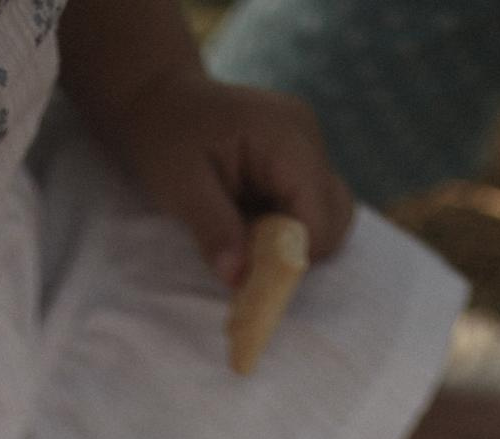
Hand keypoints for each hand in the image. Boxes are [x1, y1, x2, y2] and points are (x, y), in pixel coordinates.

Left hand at [119, 76, 351, 284]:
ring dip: (289, 239)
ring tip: (245, 230)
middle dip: (295, 249)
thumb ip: (214, 230)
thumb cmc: (167, 137)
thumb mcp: (181, 187)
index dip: (291, 255)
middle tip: (247, 252)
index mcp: (286, 137)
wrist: (163, 97)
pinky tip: (249, 216)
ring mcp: (308, 143)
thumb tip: (239, 279)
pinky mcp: (299, 156)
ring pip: (327, 214)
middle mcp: (308, 136)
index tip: (252, 273)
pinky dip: (284, 225)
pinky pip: (309, 204)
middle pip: (335, 216)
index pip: (319, 215)